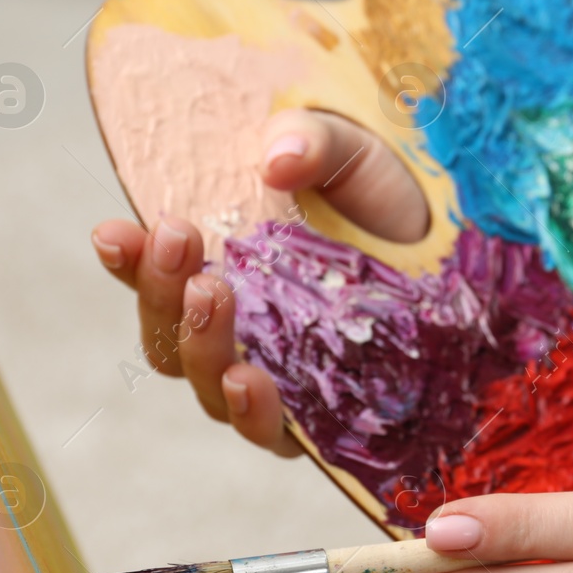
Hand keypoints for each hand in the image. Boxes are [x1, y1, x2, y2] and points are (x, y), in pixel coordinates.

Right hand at [89, 107, 427, 455]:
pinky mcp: (320, 421)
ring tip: (212, 294)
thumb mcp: (354, 152)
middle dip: (162, 289)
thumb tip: (277, 158)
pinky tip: (249, 379)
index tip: (114, 231)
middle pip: (167, 338)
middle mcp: (236, 333)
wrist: (458, 254)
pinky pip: (274, 431)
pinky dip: (253, 411)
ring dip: (200, 345)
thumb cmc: (389, 201)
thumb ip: (312, 142)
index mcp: (221, 267)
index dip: (125, 259)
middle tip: (179, 237)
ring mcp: (274, 381)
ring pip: (206, 386)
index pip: (152, 275)